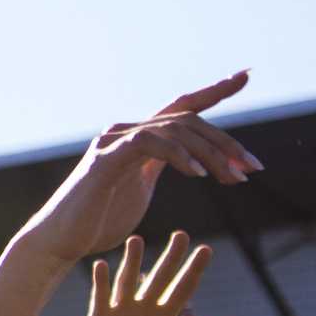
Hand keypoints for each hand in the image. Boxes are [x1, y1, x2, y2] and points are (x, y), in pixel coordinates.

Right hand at [17, 71, 261, 263]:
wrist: (61, 239)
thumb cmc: (97, 219)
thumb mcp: (137, 188)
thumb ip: (157, 167)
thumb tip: (190, 161)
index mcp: (135, 138)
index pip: (180, 107)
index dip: (213, 91)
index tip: (244, 76)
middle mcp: (123, 131)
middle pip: (186, 120)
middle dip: (226, 142)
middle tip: (254, 168)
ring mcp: (112, 142)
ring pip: (174, 129)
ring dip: (211, 153)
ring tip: (234, 178)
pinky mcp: (105, 160)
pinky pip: (149, 144)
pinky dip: (179, 155)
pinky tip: (199, 175)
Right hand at [75, 233, 231, 315]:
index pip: (184, 289)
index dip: (194, 270)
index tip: (206, 250)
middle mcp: (144, 311)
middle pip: (160, 277)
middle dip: (171, 257)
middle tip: (182, 235)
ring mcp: (121, 313)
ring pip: (128, 280)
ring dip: (133, 261)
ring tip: (137, 240)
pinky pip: (101, 296)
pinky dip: (101, 281)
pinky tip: (102, 265)